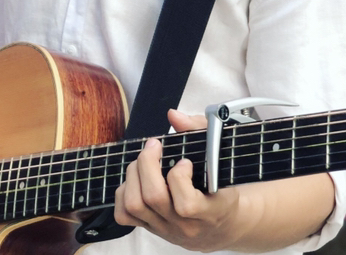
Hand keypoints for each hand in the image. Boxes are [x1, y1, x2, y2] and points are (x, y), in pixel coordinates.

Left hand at [113, 109, 240, 251]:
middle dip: (147, 163)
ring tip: (145, 161)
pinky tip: (137, 179)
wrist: (220, 224)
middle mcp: (185, 227)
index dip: (179, 176)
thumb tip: (173, 115)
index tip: (185, 161)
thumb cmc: (221, 186)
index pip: (186, 204)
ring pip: (134, 204)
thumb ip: (199, 131)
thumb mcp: (219, 157)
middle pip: (153, 197)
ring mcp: (164, 229)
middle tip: (154, 147)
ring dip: (134, 174)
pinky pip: (123, 215)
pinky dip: (123, 193)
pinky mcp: (149, 229)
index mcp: (209, 212)